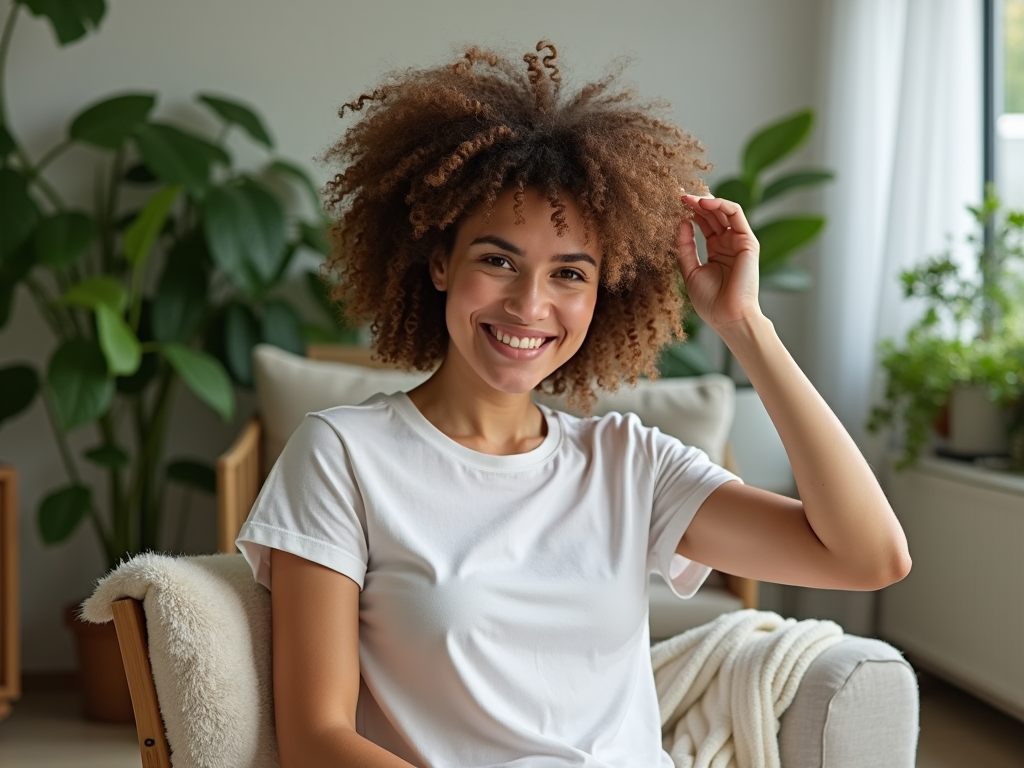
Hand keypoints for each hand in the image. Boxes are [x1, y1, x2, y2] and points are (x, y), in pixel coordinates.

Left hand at [678, 194, 761, 331]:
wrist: (728, 316)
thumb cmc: (710, 301)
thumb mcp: (690, 270)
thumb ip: (685, 246)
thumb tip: (681, 221)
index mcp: (715, 251)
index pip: (703, 224)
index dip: (689, 212)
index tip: (672, 203)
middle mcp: (728, 243)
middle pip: (712, 214)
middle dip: (695, 202)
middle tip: (678, 194)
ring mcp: (739, 241)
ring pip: (723, 211)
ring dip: (706, 200)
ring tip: (687, 197)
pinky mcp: (748, 241)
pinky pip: (735, 214)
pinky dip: (720, 204)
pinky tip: (703, 202)